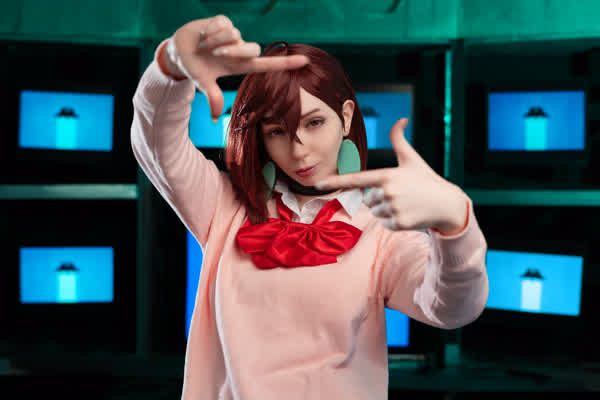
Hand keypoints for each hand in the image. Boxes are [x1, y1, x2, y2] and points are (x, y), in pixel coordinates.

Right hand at [165, 15, 308, 120]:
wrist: (177, 52)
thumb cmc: (194, 68)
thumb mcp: (203, 83)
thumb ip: (213, 97)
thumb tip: (215, 119)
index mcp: (239, 65)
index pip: (267, 65)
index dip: (286, 64)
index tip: (305, 61)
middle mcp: (240, 50)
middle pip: (252, 49)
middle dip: (232, 51)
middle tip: (215, 54)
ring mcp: (233, 35)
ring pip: (234, 35)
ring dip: (216, 42)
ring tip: (205, 46)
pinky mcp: (224, 21)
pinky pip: (223, 25)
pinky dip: (210, 31)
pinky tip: (203, 35)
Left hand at [315, 118, 467, 233]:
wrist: (447, 204)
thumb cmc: (426, 179)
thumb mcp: (412, 159)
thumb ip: (399, 140)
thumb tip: (401, 118)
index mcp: (386, 175)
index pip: (356, 179)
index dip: (336, 181)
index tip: (318, 184)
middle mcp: (387, 192)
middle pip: (367, 199)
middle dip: (380, 198)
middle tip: (401, 194)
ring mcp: (392, 208)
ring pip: (374, 212)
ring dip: (386, 210)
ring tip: (405, 204)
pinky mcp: (398, 223)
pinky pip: (384, 223)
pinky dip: (394, 221)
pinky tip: (408, 214)